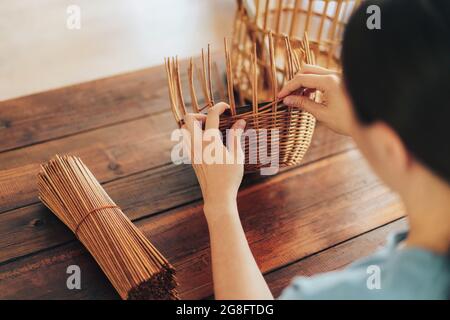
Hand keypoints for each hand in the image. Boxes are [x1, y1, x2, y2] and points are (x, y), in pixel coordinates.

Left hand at [183, 102, 245, 222]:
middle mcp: (196, 144)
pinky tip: (207, 141)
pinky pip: (186, 140)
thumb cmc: (230, 177)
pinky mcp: (190, 158)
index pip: (211, 115)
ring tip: (208, 129)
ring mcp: (191, 151)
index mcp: (210, 141)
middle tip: (213, 120)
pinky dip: (193, 134)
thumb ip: (236, 136)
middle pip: (189, 118)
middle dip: (201, 113)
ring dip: (194, 124)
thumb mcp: (237, 155)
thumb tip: (240, 121)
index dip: (219, 107)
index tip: (227, 108)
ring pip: (183, 129)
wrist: (218, 196)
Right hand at [278, 64, 355, 135]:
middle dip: (295, 82)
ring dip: (303, 83)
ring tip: (296, 98)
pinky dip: (312, 84)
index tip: (280, 97)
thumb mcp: (321, 114)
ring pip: (314, 72)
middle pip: (307, 70)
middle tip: (287, 95)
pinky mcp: (340, 81)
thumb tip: (287, 100)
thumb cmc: (346, 121)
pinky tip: (308, 96)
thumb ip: (303, 104)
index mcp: (329, 82)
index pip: (302, 79)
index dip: (288, 87)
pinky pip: (322, 77)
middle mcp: (334, 75)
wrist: (367, 125)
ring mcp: (338, 76)